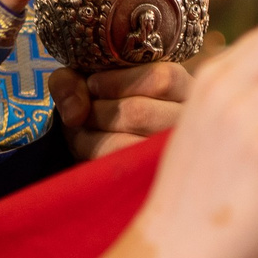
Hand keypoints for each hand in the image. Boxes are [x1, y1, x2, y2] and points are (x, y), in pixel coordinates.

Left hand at [53, 60, 191, 159]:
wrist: (104, 142)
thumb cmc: (104, 106)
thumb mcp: (86, 82)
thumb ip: (70, 82)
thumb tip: (75, 113)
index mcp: (183, 88)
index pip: (160, 79)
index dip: (116, 82)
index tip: (94, 85)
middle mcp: (187, 123)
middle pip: (138, 112)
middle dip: (96, 112)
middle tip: (86, 114)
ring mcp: (172, 155)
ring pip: (126, 143)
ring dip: (90, 136)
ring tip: (87, 131)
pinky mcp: (150, 178)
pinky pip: (117, 168)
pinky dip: (93, 155)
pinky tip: (92, 150)